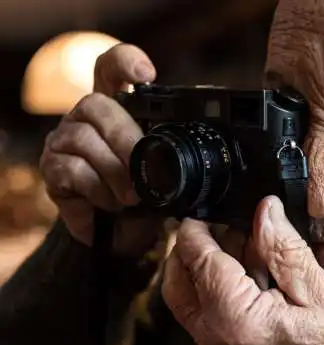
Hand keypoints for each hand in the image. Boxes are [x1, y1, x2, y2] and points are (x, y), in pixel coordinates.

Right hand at [39, 43, 161, 256]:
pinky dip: (96, 190)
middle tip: (148, 170)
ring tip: (132, 197)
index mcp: (118, 107)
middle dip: (126, 138)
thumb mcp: (165, 169)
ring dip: (113, 171)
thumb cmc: (146, 192)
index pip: (111, 69)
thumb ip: (173, 150)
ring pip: (82, 138)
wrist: (121, 234)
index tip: (146, 74)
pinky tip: (110, 205)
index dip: (124, 62)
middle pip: (97, 103)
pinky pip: (70, 169)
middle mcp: (86, 116)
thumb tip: (202, 152)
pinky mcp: (52, 168)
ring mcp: (64, 139)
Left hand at [162, 196, 323, 344]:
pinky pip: (202, 311)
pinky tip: (248, 272)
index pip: (199, 262)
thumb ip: (284, 247)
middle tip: (222, 225)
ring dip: (202, 266)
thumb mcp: (319, 288)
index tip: (210, 208)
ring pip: (186, 296)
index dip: (199, 228)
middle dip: (192, 248)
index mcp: (237, 319)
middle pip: (177, 281)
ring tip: (243, 247)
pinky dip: (212, 286)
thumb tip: (264, 210)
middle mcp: (217, 338)